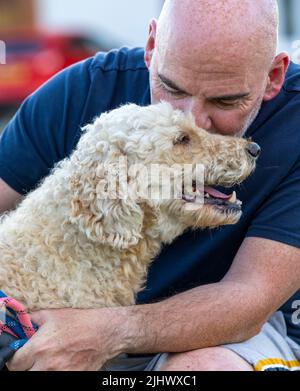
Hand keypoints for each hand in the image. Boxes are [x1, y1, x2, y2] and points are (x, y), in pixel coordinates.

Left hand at [6, 307, 124, 370]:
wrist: (104, 332)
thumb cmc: (80, 321)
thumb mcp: (53, 314)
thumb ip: (33, 320)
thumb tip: (22, 324)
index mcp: (39, 347)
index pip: (14, 364)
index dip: (16, 359)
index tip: (21, 356)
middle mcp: (47, 364)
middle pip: (25, 375)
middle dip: (28, 366)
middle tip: (35, 359)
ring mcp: (60, 374)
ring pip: (39, 377)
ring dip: (41, 370)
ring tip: (51, 361)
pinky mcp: (72, 378)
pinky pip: (57, 379)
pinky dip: (57, 372)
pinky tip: (63, 363)